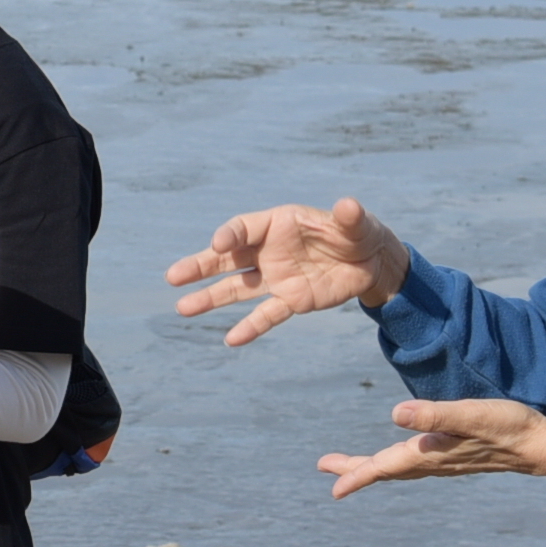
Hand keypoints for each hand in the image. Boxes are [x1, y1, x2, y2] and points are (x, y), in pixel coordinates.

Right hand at [167, 198, 410, 346]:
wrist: (371, 262)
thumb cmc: (358, 233)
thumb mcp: (357, 223)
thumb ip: (350, 217)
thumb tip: (349, 206)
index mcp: (278, 224)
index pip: (244, 227)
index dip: (229, 235)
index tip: (218, 245)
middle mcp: (270, 251)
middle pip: (227, 259)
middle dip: (201, 266)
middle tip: (173, 277)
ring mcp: (276, 277)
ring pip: (237, 288)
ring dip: (211, 298)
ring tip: (183, 308)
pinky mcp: (290, 300)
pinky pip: (266, 315)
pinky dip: (251, 328)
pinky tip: (231, 340)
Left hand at [317, 397, 545, 496]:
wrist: (541, 445)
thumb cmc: (508, 426)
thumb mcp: (470, 415)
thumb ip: (433, 415)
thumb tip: (395, 415)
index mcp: (431, 454)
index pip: (386, 466)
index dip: (357, 474)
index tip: (333, 488)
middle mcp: (433, 461)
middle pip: (387, 469)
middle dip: (356, 469)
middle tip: (326, 468)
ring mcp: (444, 460)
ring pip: (400, 467)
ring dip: (373, 466)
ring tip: (350, 466)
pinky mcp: (454, 454)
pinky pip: (415, 463)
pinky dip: (397, 462)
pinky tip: (400, 458)